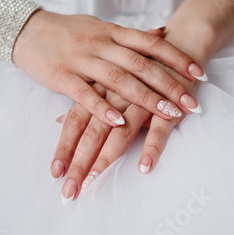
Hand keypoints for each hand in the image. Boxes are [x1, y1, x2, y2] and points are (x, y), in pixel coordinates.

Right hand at [12, 11, 206, 126]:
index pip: (151, 44)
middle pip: (141, 64)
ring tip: (169, 114)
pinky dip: (103, 108)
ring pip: (119, 79)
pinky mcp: (62, 76)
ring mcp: (82, 59)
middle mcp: (101, 43)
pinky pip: (85, 94)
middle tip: (192, 102)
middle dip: (170, 84)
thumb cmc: (67, 31)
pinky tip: (119, 121)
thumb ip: (130, 35)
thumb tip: (161, 33)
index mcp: (113, 32)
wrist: (26, 29)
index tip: (199, 73)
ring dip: (146, 98)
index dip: (177, 58)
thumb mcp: (102, 27)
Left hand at [52, 62, 199, 204]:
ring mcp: (141, 100)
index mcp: (99, 89)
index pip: (75, 122)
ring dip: (105, 161)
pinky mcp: (168, 103)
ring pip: (120, 134)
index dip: (64, 148)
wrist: (178, 41)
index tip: (55, 175)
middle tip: (69, 192)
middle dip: (79, 164)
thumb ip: (85, 101)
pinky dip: (152, 147)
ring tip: (92, 185)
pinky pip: (159, 128)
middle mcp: (115, 95)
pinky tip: (144, 167)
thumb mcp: (107, 80)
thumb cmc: (137, 65)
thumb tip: (58, 120)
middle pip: (92, 133)